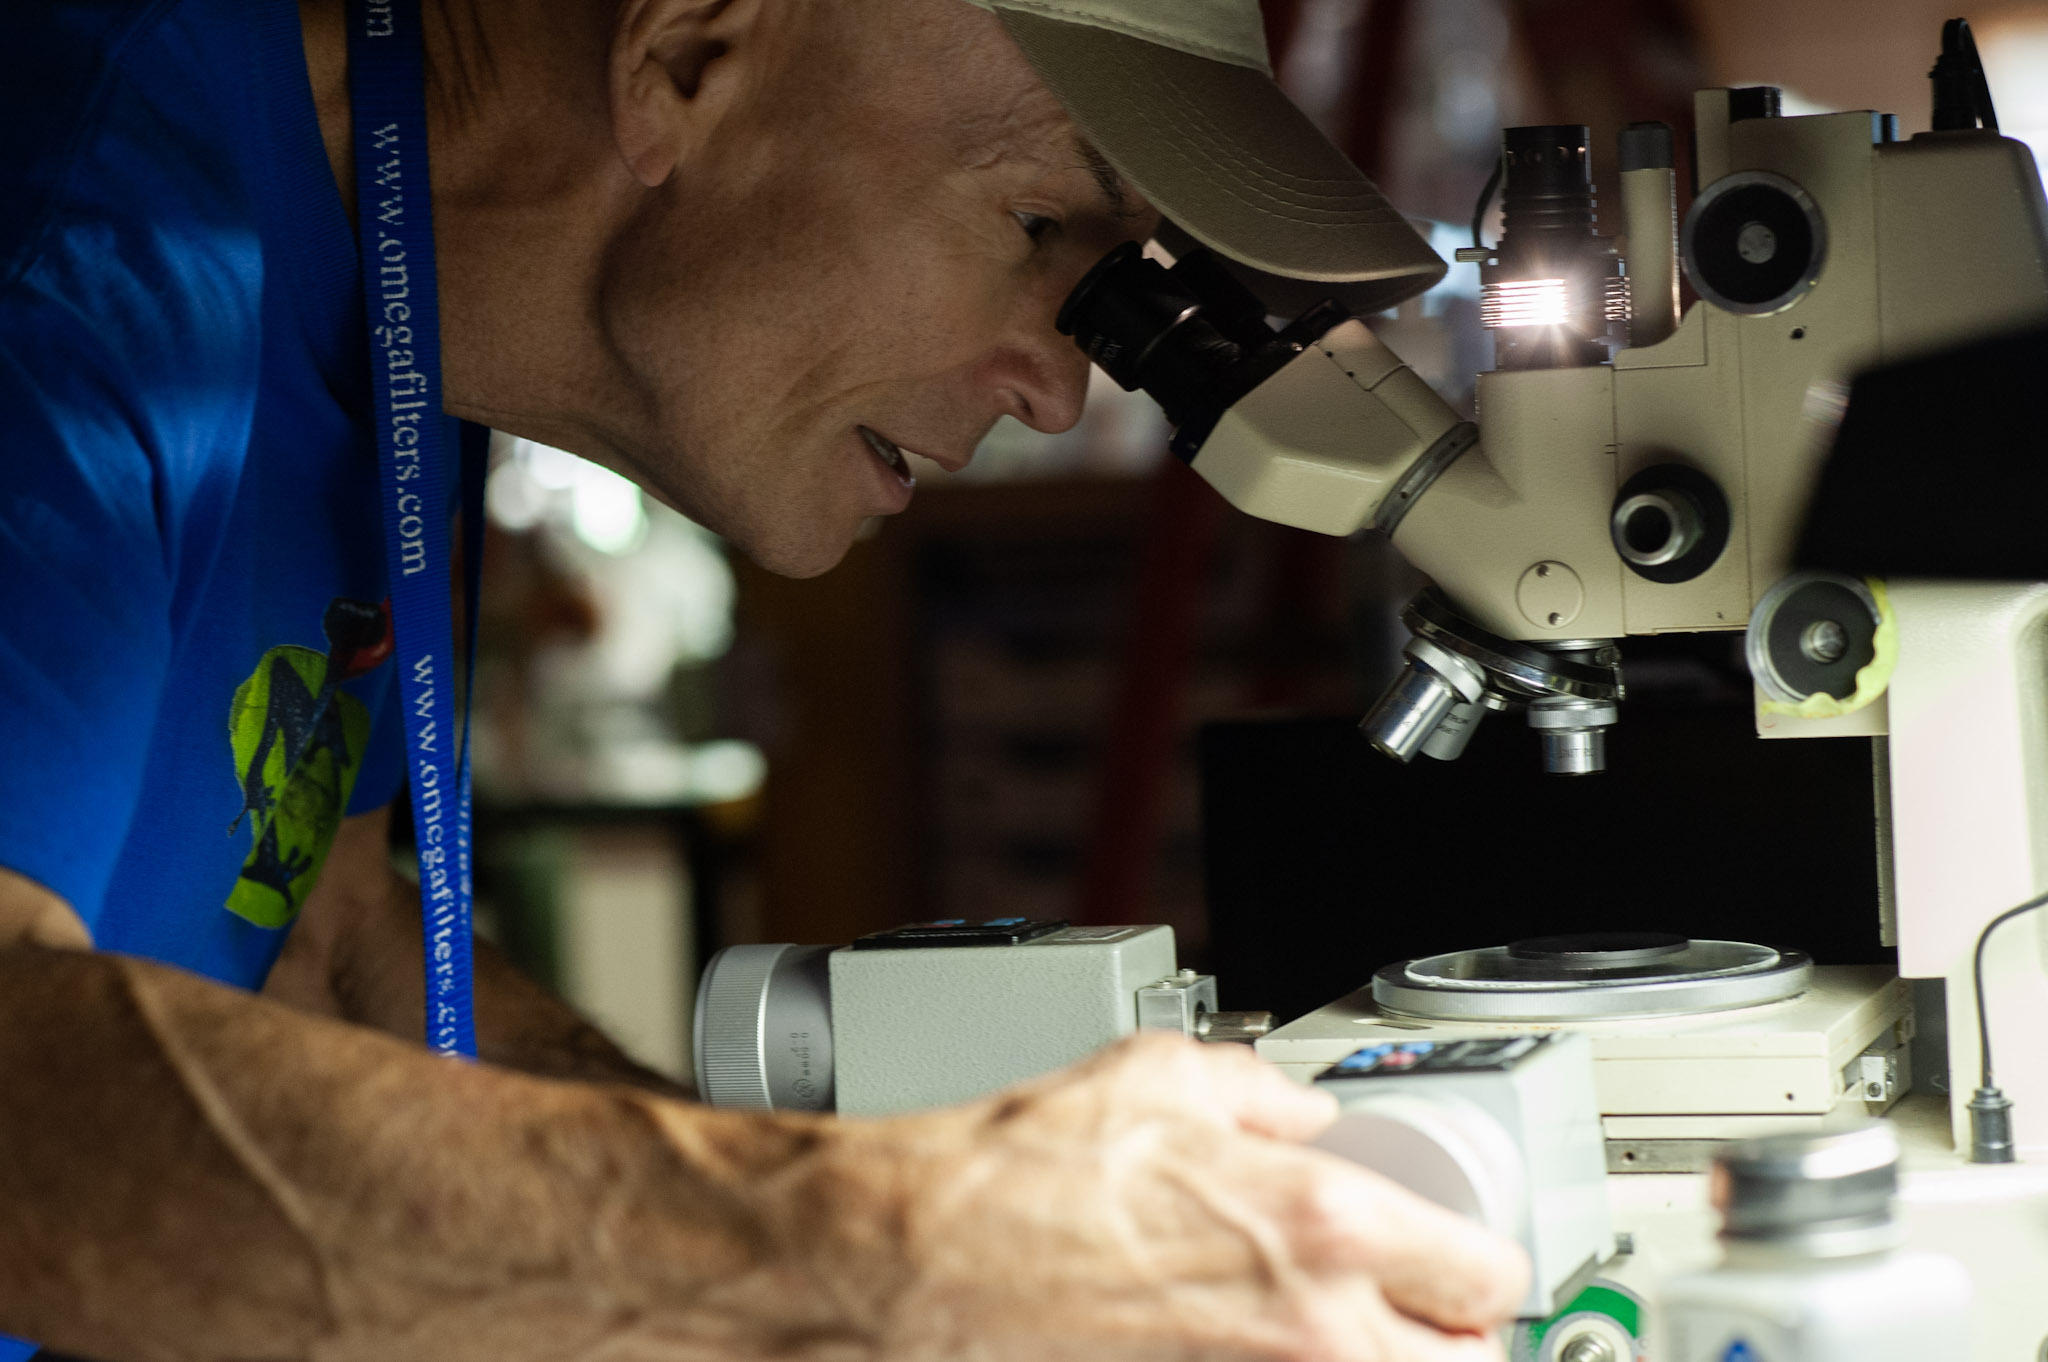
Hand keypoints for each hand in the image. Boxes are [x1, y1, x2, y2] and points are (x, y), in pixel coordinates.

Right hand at [799, 1031, 1530, 1360]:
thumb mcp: (1165, 1074)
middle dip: (1458, 1336)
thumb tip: (1302, 1114)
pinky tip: (1262, 1340)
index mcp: (1322, 1226)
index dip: (1485, 1260)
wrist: (929, 1254)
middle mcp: (1312, 1328)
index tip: (1466, 1255)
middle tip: (1429, 1309)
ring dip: (1383, 1359)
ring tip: (1352, 1327)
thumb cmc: (1026, 1170)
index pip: (1485, 1273)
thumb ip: (1266, 1096)